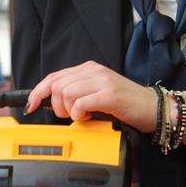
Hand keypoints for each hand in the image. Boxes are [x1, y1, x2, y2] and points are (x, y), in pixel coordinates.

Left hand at [25, 61, 156, 132]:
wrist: (154, 108)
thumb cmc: (127, 104)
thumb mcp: (98, 93)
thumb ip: (78, 92)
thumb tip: (52, 102)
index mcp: (89, 68)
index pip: (54, 76)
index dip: (38, 91)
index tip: (31, 105)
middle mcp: (94, 71)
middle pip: (56, 85)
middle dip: (55, 106)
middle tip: (69, 116)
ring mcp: (102, 81)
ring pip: (65, 93)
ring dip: (68, 111)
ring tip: (83, 117)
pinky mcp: (109, 95)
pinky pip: (80, 104)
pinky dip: (79, 115)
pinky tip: (90, 118)